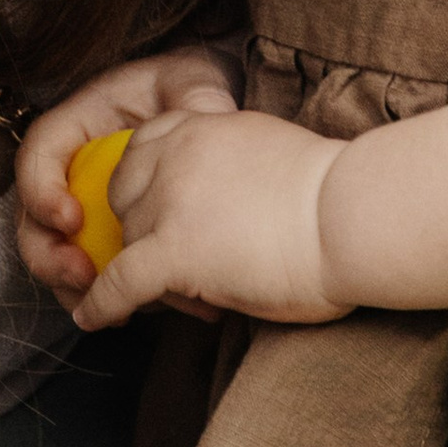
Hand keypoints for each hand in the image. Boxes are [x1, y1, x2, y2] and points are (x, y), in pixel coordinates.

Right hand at [16, 47, 242, 300]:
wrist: (205, 115)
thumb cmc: (191, 90)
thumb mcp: (194, 83)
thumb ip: (194, 100)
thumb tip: (202, 125)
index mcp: (79, 123)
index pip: (38, 153)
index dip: (41, 191)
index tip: (72, 219)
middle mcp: (69, 169)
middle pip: (33, 218)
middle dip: (49, 255)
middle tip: (86, 277)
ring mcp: (82, 206)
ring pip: (55, 254)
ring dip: (73, 287)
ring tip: (111, 307)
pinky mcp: (103, 238)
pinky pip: (89, 271)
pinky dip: (104, 297)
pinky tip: (134, 311)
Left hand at [68, 105, 351, 330]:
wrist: (355, 216)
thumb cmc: (341, 198)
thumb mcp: (273, 155)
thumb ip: (234, 165)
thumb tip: (224, 203)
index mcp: (204, 127)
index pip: (145, 148)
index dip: (147, 185)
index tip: (159, 211)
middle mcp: (176, 155)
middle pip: (126, 196)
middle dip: (140, 227)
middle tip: (173, 260)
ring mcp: (169, 203)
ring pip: (128, 244)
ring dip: (144, 272)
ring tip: (184, 298)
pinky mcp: (171, 251)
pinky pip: (118, 282)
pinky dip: (101, 303)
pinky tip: (92, 319)